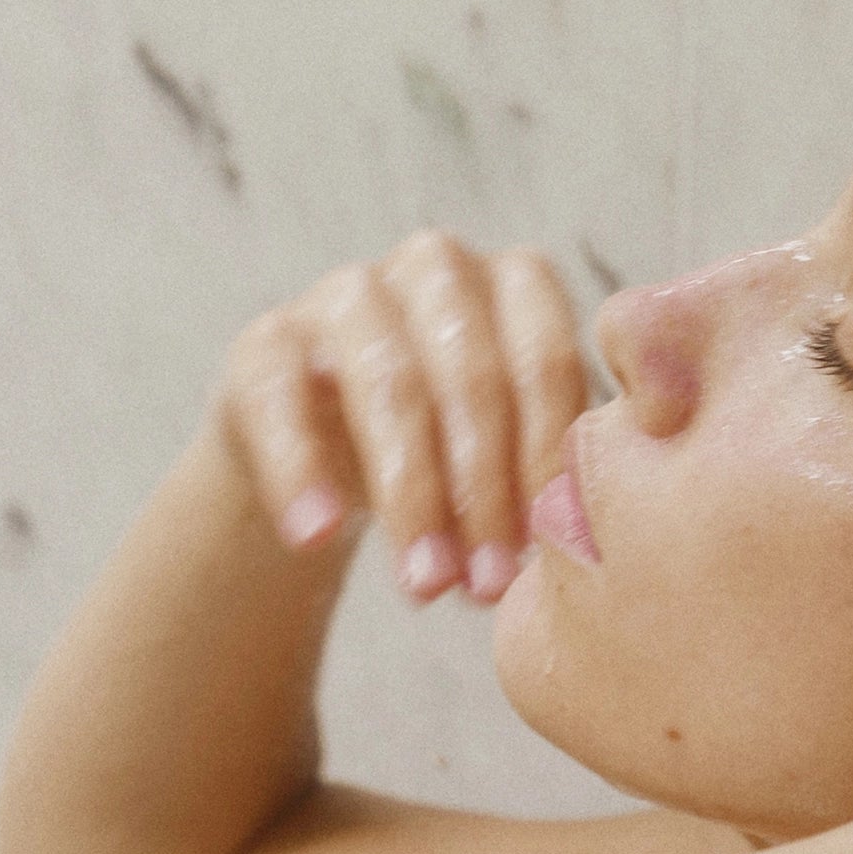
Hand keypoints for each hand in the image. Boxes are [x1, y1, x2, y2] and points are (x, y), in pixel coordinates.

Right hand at [213, 231, 588, 601]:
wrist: (327, 462)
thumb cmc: (455, 456)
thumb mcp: (513, 453)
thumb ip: (556, 471)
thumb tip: (588, 544)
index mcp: (517, 282)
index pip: (547, 362)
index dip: (547, 461)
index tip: (548, 550)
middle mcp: (436, 268)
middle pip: (472, 375)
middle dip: (484, 492)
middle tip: (485, 585)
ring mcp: (344, 294)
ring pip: (388, 385)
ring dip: (411, 495)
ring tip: (424, 584)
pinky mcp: (264, 341)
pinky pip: (280, 402)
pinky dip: (299, 472)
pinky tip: (315, 537)